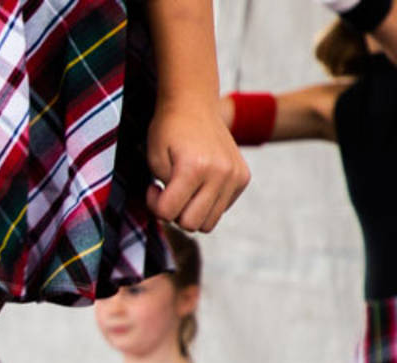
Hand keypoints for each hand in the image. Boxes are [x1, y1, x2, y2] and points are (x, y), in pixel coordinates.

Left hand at [146, 97, 250, 232]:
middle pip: (191, 224)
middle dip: (174, 213)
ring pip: (209, 223)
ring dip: (191, 212)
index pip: (168, 213)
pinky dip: (207, 204)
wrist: (194, 104)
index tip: (153, 187)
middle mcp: (221, 173)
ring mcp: (235, 176)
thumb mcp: (154, 160)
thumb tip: (175, 216)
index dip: (154, 204)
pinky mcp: (243, 177)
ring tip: (183, 190)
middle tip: (167, 191)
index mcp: (195, 167)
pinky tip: (199, 184)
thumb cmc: (168, 131)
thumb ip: (162, 193)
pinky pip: (221, 209)